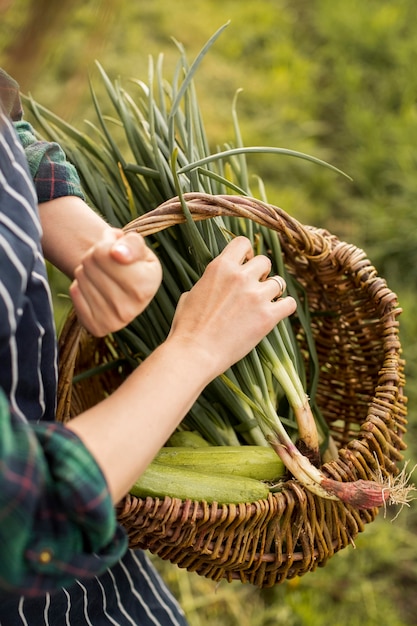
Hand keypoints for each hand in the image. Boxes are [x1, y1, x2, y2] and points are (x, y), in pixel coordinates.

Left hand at [69, 228, 162, 335]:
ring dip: (86, 269)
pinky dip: (80, 285)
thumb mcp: (138, 246)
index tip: (115, 248)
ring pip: (81, 276)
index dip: (105, 244)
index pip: (104, 253)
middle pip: (91, 263)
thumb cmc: (132, 261)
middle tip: (105, 261)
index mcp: (148, 285)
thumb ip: (132, 243)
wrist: (123, 287)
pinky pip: (74, 292)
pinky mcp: (96, 327)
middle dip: (94, 256)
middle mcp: (132, 308)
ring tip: (100, 273)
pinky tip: (94, 288)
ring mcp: (114, 321)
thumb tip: (117, 254)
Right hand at [168, 236, 296, 377]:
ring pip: (279, 282)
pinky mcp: (268, 316)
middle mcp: (240, 276)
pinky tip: (277, 312)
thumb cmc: (187, 327)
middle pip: (265, 261)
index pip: (243, 243)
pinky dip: (285, 307)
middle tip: (253, 288)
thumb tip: (216, 283)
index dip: (246, 253)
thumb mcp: (191, 294)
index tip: (245, 264)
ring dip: (272, 291)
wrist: (194, 353)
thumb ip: (210, 282)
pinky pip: (289, 303)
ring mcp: (256, 296)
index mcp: (220, 267)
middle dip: (261, 273)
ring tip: (263, 303)